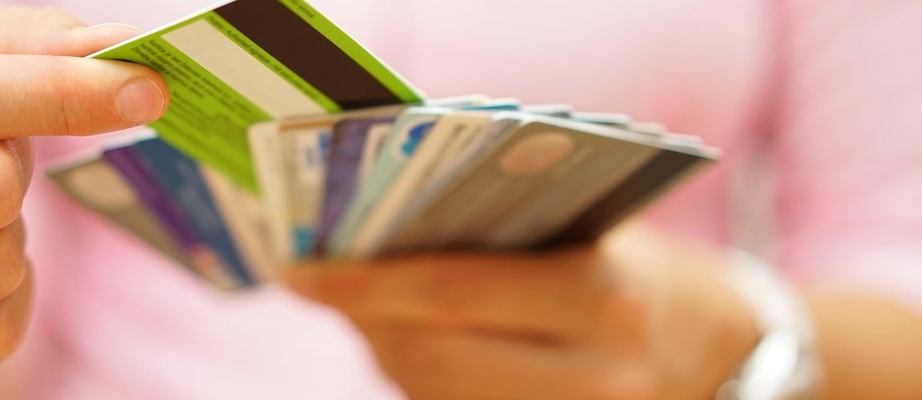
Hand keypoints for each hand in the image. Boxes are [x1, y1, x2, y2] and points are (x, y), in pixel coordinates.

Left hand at [287, 224, 759, 398]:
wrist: (735, 358)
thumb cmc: (648, 275)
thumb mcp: (588, 234)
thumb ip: (498, 234)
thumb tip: (381, 234)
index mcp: (600, 300)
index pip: (449, 291)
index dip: (363, 283)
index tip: (299, 271)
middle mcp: (592, 378)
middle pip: (429, 358)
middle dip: (366, 321)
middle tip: (323, 283)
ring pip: (435, 398)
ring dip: (388, 354)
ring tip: (367, 311)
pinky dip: (425, 383)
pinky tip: (413, 348)